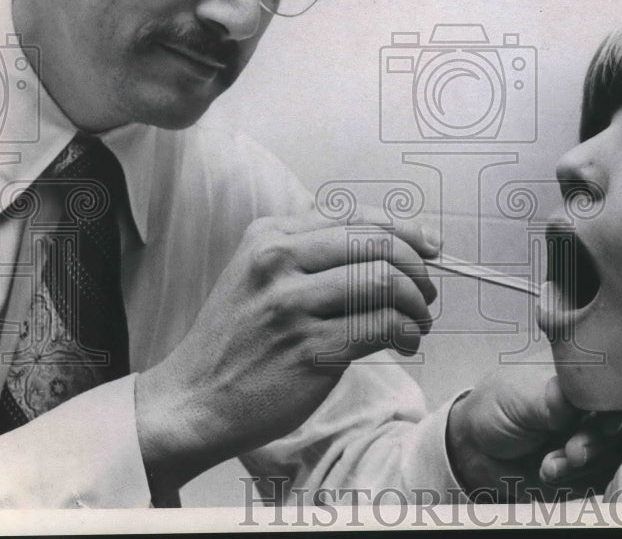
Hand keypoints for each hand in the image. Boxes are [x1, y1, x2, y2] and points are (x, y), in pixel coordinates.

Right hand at [135, 205, 439, 490]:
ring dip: (417, 306)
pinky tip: (405, 344)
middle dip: (418, 269)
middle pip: (379, 245)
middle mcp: (279, 261)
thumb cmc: (236, 342)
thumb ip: (311, 253)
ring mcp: (292, 305)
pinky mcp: (308, 349)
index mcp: (271, 235)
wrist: (192, 401)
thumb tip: (389, 246)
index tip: (430, 249)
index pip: (359, 219)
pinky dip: (407, 333)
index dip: (406, 232)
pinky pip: (381, 326)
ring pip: (386, 284)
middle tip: (428, 293)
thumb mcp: (259, 276)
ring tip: (418, 324)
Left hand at [446, 365, 621, 500]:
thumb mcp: (517, 397)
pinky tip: (549, 474)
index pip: (611, 388)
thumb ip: (547, 400)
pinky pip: (599, 478)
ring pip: (611, 455)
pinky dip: (576, 482)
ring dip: (582, 467)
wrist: (475, 447)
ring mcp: (590, 435)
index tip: (606, 426)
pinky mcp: (585, 466)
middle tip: (572, 453)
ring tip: (548, 466)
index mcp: (578, 376)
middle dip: (595, 444)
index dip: (613, 408)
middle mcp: (590, 405)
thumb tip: (568, 397)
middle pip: (618, 425)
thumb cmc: (495, 407)